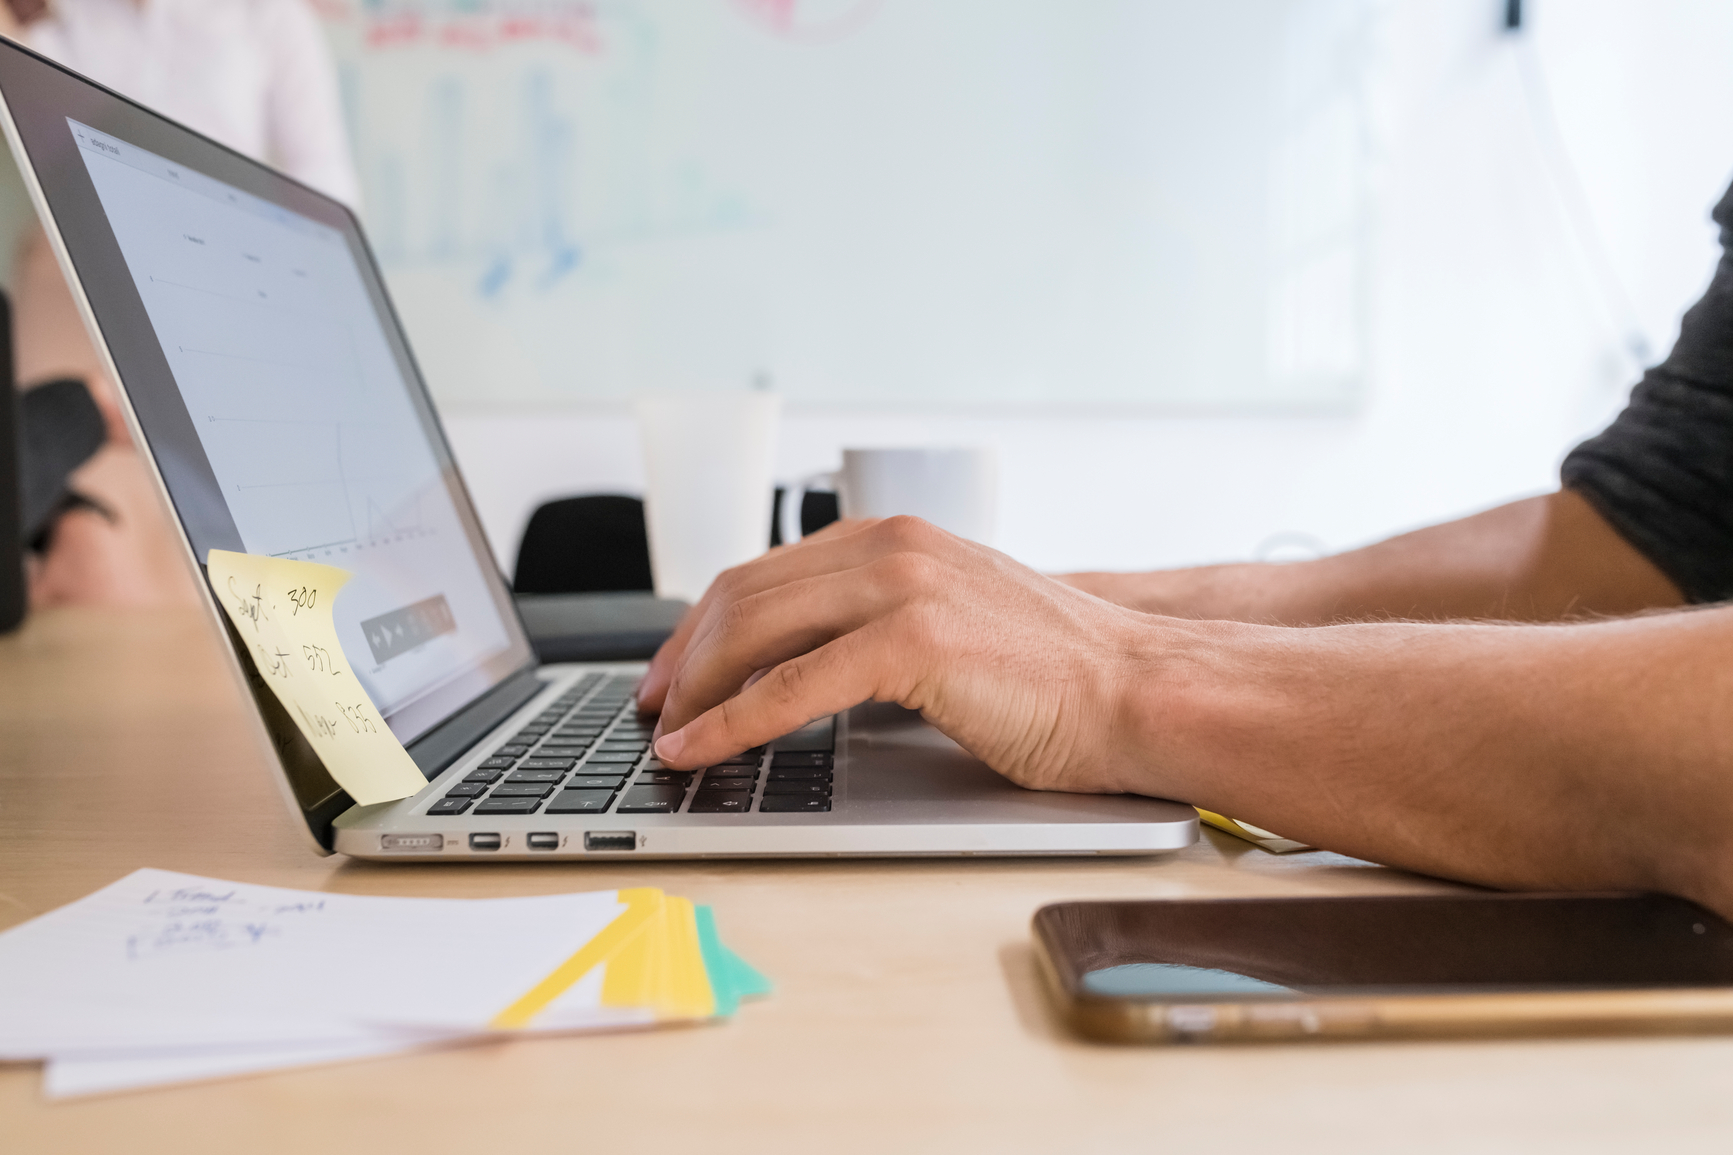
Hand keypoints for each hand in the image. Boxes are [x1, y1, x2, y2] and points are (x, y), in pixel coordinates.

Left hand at [636, 516, 1160, 793]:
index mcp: (897, 539)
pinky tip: (699, 748)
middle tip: (651, 707)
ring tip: (666, 734)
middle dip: (682, 655)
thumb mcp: (953, 625)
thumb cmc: (1057, 678)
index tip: (673, 672)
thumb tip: (803, 669)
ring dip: (695, 688)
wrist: (1139, 691)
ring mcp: (901, 587)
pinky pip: (790, 686)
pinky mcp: (912, 640)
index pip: (766, 572)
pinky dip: (730, 721)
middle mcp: (891, 547)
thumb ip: (881, 626)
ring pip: (755, 631)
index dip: (703, 625)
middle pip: (744, 594)